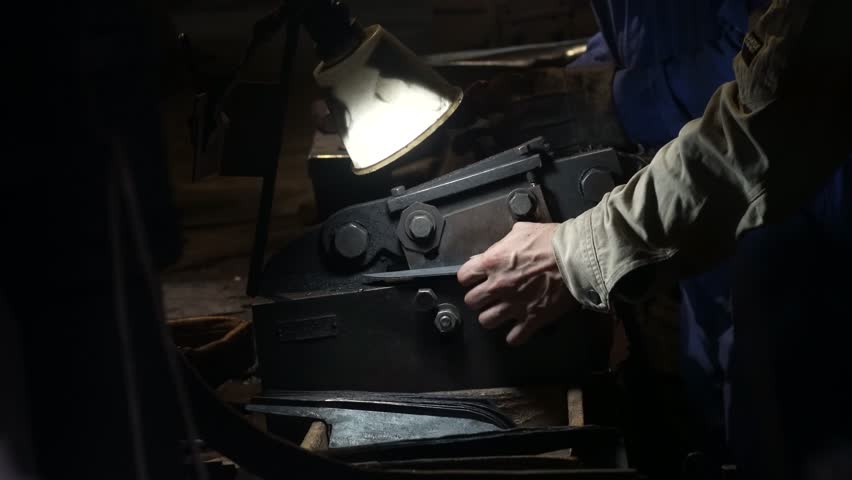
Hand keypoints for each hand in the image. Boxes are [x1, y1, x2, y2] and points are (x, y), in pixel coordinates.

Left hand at [457, 222, 577, 344]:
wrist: (577, 258)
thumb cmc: (550, 241)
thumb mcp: (521, 232)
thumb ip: (501, 244)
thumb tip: (490, 253)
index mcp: (492, 263)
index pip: (463, 277)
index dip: (470, 278)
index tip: (478, 278)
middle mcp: (498, 286)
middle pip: (471, 301)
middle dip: (479, 298)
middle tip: (490, 295)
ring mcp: (514, 305)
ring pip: (486, 321)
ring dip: (492, 317)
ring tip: (501, 312)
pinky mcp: (531, 319)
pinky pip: (513, 338)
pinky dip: (515, 335)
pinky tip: (518, 329)